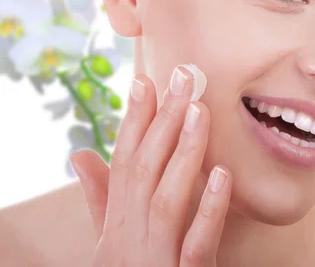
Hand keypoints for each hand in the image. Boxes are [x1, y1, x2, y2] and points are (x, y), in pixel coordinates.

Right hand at [70, 66, 232, 265]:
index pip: (123, 164)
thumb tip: (80, 154)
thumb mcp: (110, 243)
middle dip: (162, 122)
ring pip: (165, 200)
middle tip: (183, 77)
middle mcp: (127, 240)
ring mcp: (152, 261)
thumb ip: (101, 200)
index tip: (145, 80)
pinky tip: (221, 175)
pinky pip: (195, 244)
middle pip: (143, 172)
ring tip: (199, 111)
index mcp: (114, 227)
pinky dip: (207, 210)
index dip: (133, 121)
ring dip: (181, 154)